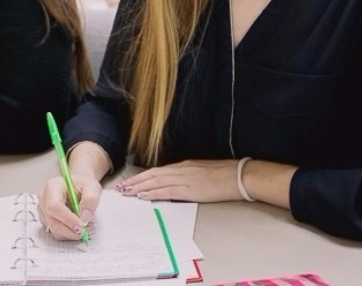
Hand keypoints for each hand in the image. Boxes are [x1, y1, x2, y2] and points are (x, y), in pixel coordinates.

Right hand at [37, 172, 101, 240]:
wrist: (78, 186)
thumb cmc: (83, 185)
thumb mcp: (92, 187)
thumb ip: (90, 200)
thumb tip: (84, 218)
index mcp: (52, 186)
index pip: (54, 206)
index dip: (68, 219)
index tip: (82, 226)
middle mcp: (44, 198)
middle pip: (53, 222)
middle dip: (71, 230)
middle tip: (86, 230)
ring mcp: (43, 210)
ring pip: (54, 230)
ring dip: (71, 233)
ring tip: (84, 226)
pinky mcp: (45, 220)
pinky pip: (56, 233)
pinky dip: (68, 234)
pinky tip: (76, 226)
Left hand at [117, 159, 239, 201]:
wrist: (240, 175)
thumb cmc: (225, 174)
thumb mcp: (202, 171)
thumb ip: (187, 175)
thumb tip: (175, 182)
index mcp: (184, 165)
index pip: (158, 171)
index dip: (142, 176)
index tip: (130, 181)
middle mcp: (181, 170)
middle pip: (153, 175)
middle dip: (136, 182)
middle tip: (122, 188)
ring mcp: (185, 179)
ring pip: (156, 182)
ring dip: (140, 187)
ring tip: (127, 192)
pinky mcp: (191, 189)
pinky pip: (168, 191)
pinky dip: (154, 193)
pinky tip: (144, 196)